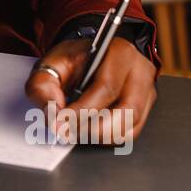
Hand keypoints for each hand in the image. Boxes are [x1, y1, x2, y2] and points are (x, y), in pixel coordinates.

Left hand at [24, 37, 157, 143]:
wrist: (91, 57)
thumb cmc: (75, 59)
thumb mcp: (52, 63)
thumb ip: (44, 86)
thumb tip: (52, 113)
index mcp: (118, 52)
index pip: (106, 87)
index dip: (82, 110)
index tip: (61, 123)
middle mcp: (139, 72)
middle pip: (127, 111)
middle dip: (93, 128)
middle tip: (68, 132)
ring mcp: (146, 91)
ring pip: (131, 126)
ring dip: (100, 136)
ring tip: (76, 130)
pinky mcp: (145, 107)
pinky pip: (131, 132)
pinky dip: (108, 137)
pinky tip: (90, 130)